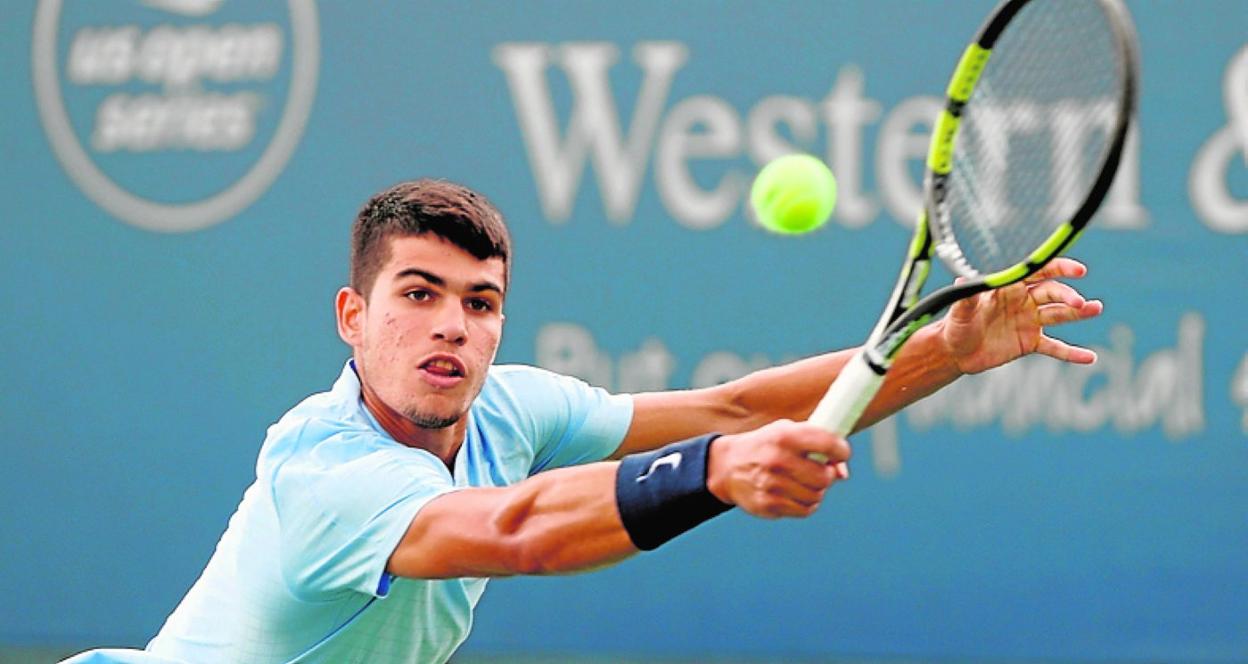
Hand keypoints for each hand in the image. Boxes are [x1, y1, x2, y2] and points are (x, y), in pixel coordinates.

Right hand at [705, 420, 849, 518]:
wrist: (727, 467)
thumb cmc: (766, 447)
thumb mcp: (787, 434)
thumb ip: (818, 446)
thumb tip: (842, 474)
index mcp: (784, 436)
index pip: (828, 443)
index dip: (841, 450)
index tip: (841, 453)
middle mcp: (778, 459)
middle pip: (824, 477)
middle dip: (826, 475)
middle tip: (818, 470)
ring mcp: (772, 485)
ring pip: (816, 496)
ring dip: (815, 490)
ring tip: (804, 482)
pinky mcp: (768, 505)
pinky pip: (805, 510)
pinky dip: (807, 504)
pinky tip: (797, 494)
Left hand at [939, 257, 1102, 374]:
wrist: (954, 351)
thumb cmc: (955, 325)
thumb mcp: (959, 311)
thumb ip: (966, 298)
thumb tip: (961, 282)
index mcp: (1010, 287)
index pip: (1038, 272)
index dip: (1059, 268)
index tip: (1079, 270)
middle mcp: (1023, 301)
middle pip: (1052, 293)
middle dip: (1068, 297)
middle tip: (1080, 303)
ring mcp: (1029, 322)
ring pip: (1059, 315)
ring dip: (1078, 313)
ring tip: (1096, 309)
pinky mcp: (1030, 343)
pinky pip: (1055, 347)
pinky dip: (1071, 353)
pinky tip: (1090, 357)